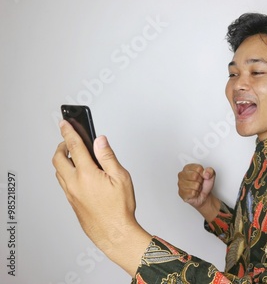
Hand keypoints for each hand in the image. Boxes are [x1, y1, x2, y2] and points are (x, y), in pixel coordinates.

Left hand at [52, 120, 151, 275]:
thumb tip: (100, 141)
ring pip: (58, 171)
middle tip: (70, 139)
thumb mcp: (121, 177)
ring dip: (63, 159)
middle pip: (59, 158)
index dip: (69, 131)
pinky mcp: (71, 201)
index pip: (74, 146)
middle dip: (62, 145)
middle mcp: (74, 183)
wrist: (113, 232)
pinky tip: (77, 172)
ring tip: (75, 155)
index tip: (65, 122)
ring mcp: (70, 193)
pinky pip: (63, 182)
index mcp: (87, 174)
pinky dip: (66, 172)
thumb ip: (108, 156)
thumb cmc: (119, 208)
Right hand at [178, 164, 219, 221]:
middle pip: (195, 176)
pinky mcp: (181, 194)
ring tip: (198, 189)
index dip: (203, 173)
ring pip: (193, 185)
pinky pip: (191, 193)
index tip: (203, 176)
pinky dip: (195, 194)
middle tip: (200, 184)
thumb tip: (205, 173)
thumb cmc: (206, 185)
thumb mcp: (211, 175)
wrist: (205, 197)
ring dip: (198, 188)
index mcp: (187, 168)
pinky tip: (195, 194)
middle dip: (201, 181)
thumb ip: (210, 171)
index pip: (197, 168)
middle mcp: (181, 175)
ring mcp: (180, 185)